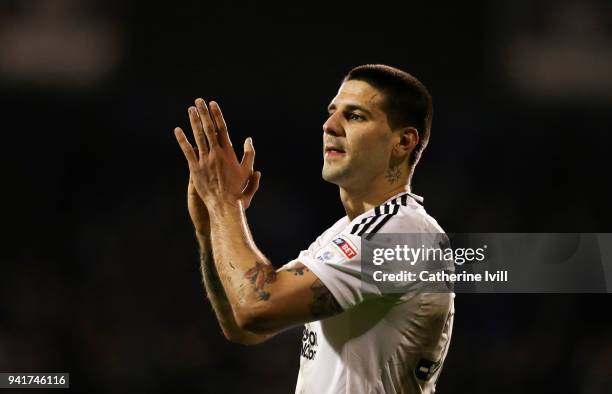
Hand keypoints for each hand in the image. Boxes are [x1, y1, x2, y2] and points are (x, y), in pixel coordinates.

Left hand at [176, 99, 261, 213]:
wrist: (225, 205)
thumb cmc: (238, 190)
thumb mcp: (248, 171)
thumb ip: (249, 154)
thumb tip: (249, 139)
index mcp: (228, 153)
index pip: (222, 129)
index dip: (217, 115)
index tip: (213, 104)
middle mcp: (216, 153)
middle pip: (209, 129)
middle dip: (204, 113)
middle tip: (199, 101)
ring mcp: (204, 161)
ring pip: (198, 137)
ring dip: (194, 122)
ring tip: (191, 110)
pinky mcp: (195, 169)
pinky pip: (187, 151)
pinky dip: (182, 140)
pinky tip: (177, 130)